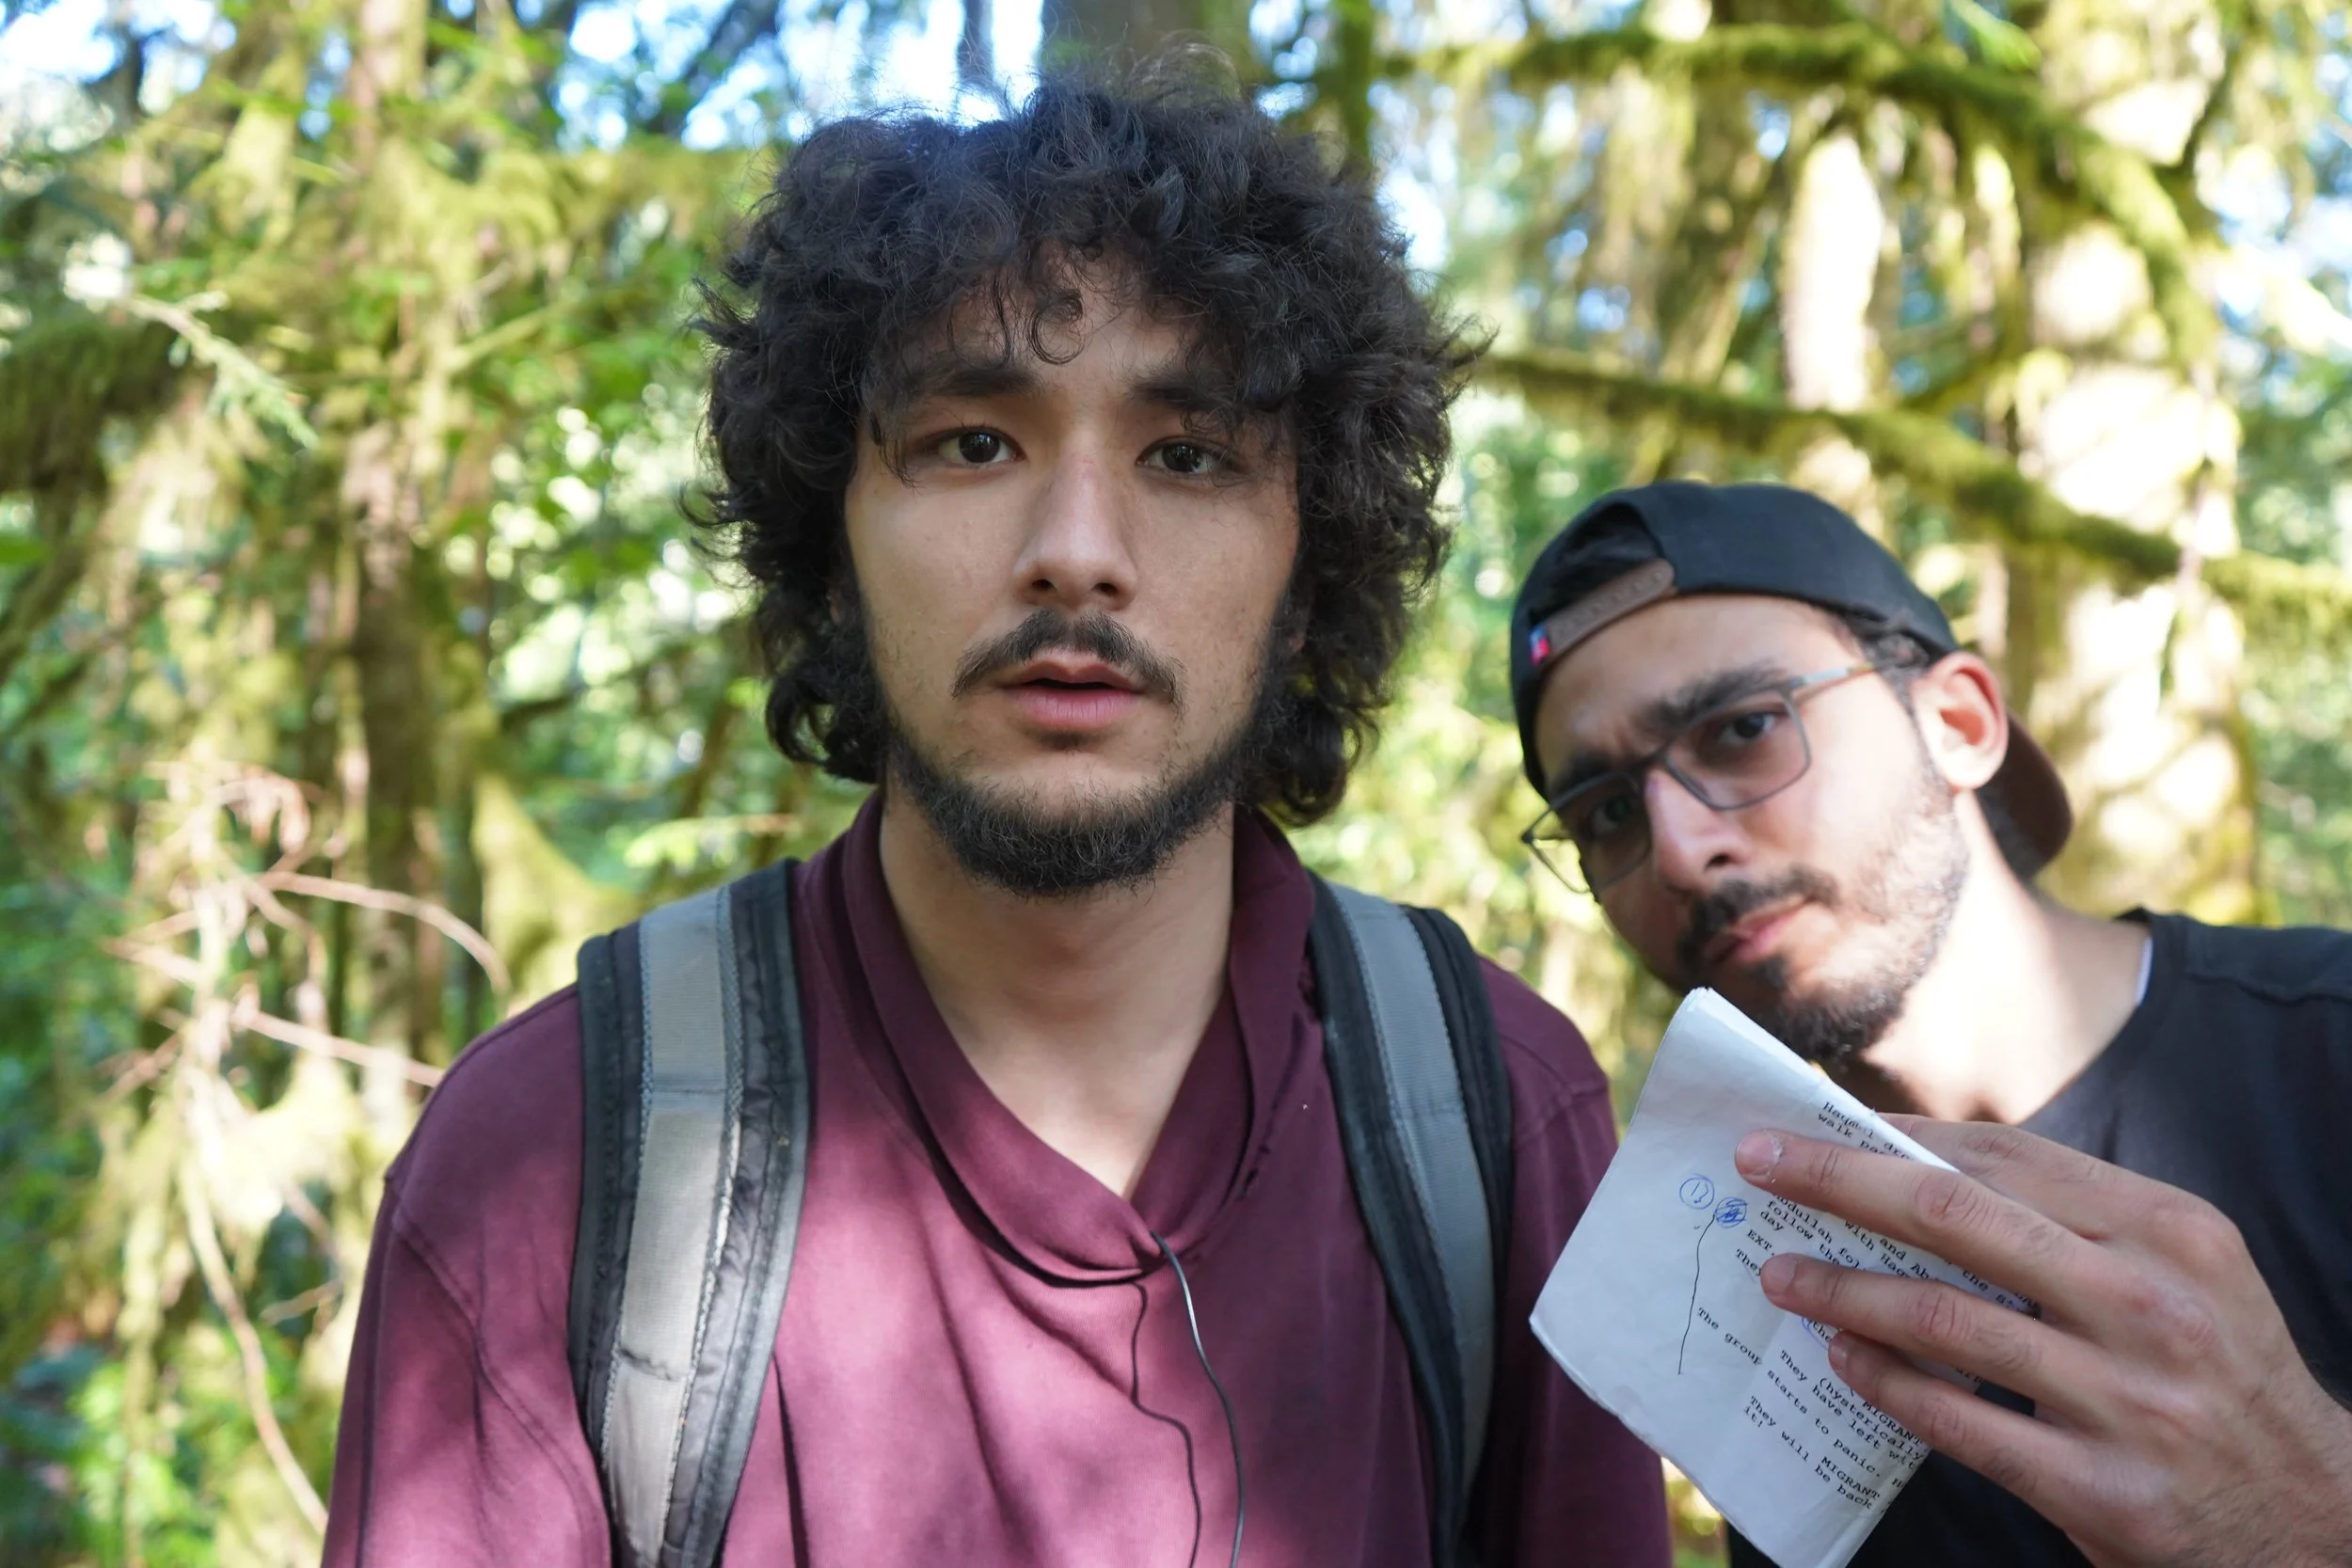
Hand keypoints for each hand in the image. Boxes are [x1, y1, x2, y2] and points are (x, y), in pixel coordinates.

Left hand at [1733, 1117, 2351, 1567]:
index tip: (1811, 1119)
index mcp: (2168, 1228)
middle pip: (1954, 1216)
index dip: (1894, 1134)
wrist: (2321, 1518)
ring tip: (1780, 1274)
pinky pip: (1960, 1424)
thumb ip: (2066, 1218)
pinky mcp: (2105, 1489)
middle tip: (1757, 1163)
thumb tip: (1911, 1164)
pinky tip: (1839, 1362)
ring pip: (1943, 1320)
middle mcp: (2152, 1302)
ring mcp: (2130, 1399)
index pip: (2002, 1156)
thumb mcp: (2176, 1269)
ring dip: (1842, 1291)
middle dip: (1838, 1180)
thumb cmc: (2218, 1369)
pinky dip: (1885, 1386)